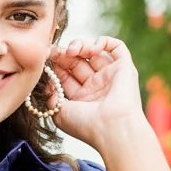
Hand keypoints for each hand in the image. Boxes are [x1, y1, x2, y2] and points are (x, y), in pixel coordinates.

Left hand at [45, 36, 147, 152]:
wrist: (112, 128)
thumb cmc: (86, 125)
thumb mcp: (59, 113)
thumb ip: (51, 96)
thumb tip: (48, 80)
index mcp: (82, 99)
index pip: (66, 75)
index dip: (56, 64)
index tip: (46, 57)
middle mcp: (96, 87)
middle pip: (78, 62)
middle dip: (65, 54)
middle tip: (55, 50)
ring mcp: (110, 77)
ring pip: (94, 52)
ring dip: (81, 46)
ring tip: (72, 50)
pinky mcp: (124, 68)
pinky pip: (117, 47)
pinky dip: (104, 41)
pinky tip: (92, 48)